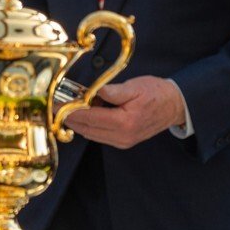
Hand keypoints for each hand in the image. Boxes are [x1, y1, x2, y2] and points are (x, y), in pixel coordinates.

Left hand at [63, 76, 186, 148]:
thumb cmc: (156, 94)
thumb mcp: (134, 87)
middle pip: (86, 129)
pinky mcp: (123, 142)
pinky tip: (84, 114)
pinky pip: (99, 135)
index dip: (70, 111)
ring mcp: (123, 141)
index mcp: (125, 122)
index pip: (89, 118)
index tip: (56, 103)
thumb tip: (92, 92)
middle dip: (69, 118)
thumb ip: (112, 91)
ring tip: (66, 108)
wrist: (175, 106)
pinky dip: (88, 126)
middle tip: (55, 106)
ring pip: (91, 134)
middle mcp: (122, 136)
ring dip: (77, 123)